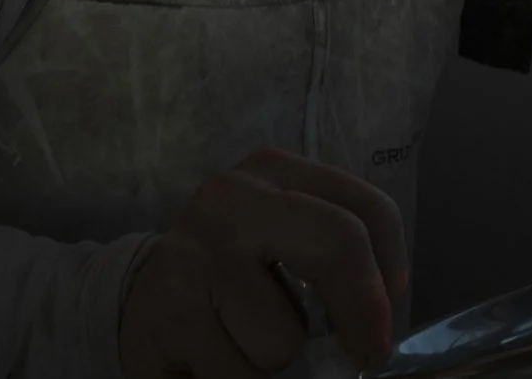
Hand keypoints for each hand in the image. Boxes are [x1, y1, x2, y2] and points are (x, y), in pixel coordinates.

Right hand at [120, 147, 409, 378]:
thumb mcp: (283, 245)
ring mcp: (198, 251)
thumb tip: (381, 326)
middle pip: (336, 243)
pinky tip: (214, 358)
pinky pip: (240, 373)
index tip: (386, 314)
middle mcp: (235, 197)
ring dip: (277, 363)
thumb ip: (332, 260)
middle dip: (360, 312)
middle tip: (364, 355)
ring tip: (245, 343)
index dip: (389, 271)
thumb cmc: (233, 281)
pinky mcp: (172, 309)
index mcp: (275, 173)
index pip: (365, 210)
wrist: (141, 305)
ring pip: (282, 336)